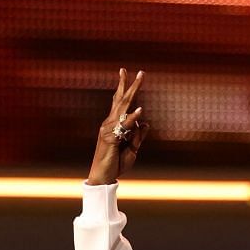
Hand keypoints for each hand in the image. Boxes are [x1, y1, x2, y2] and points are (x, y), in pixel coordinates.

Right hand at [87, 68, 148, 185]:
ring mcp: (109, 129)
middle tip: (141, 72)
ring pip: (123, 108)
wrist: (104, 177)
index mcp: (114, 124)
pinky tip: (140, 110)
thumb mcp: (132, 149)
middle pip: (122, 100)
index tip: (127, 72)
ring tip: (139, 80)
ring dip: (132, 93)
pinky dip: (132, 118)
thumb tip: (145, 123)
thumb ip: (138, 136)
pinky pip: (123, 126)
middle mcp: (109, 123)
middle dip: (131, 85)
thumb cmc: (116, 163)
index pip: (120, 102)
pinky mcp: (110, 138)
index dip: (124, 87)